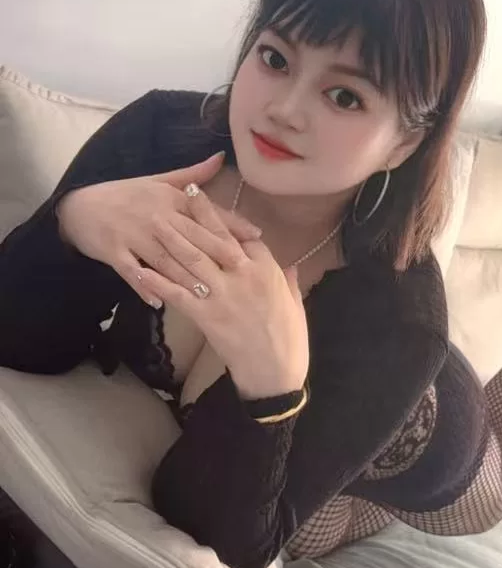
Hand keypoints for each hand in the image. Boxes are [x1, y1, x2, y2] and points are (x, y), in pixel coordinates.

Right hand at [56, 152, 261, 307]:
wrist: (80, 206)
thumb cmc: (126, 195)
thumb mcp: (159, 181)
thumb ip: (192, 174)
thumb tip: (220, 157)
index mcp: (170, 198)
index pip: (206, 212)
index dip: (232, 225)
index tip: (257, 237)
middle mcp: (156, 216)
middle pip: (191, 238)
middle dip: (217, 254)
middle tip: (242, 270)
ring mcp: (134, 235)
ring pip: (165, 258)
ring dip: (186, 276)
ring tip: (207, 293)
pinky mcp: (115, 252)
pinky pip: (133, 273)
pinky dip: (146, 287)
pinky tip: (160, 301)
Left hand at [135, 187, 309, 399]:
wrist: (276, 371)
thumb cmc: (290, 338)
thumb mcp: (295, 302)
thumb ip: (290, 279)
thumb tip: (290, 264)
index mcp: (267, 269)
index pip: (241, 235)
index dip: (221, 217)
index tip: (207, 200)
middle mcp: (244, 275)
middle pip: (213, 238)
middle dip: (193, 215)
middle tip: (176, 195)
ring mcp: (223, 295)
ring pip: (192, 260)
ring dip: (171, 239)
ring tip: (152, 220)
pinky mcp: (206, 316)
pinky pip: (176, 293)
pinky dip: (156, 280)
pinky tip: (140, 269)